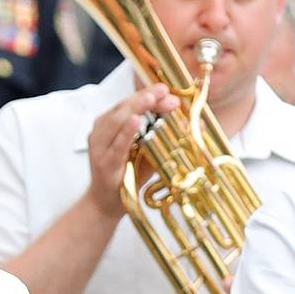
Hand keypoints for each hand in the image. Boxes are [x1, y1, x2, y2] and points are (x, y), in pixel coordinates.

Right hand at [86, 85, 168, 217]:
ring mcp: (100, 148)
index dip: (147, 94)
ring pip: (116, 121)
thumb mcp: (148, 152)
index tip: (166, 89)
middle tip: (163, 90)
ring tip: (150, 98)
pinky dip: (126, 132)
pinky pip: (116, 145)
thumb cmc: (128, 175)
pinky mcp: (105, 164)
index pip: (129, 103)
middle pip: (123, 108)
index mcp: (110, 125)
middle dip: (145, 97)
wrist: (106, 204)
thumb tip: (193, 123)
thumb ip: (164, 137)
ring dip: (135, 107)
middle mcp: (101, 132)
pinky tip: (135, 121)